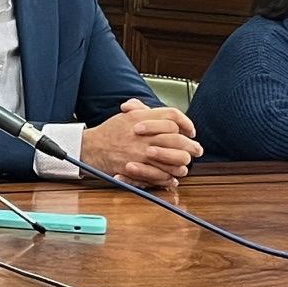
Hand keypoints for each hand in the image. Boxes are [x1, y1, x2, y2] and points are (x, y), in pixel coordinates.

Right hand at [80, 99, 202, 190]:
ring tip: (185, 164)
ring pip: (174, 158)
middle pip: (178, 138)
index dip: (186, 123)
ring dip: (183, 162)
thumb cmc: (110, 132)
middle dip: (191, 146)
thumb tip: (165, 115)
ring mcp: (141, 152)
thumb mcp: (127, 115)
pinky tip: (173, 176)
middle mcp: (143, 134)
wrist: (90, 147)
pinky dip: (170, 176)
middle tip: (196, 149)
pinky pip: (162, 174)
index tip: (190, 131)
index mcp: (141, 117)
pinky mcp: (137, 168)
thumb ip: (145, 110)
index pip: (172, 116)